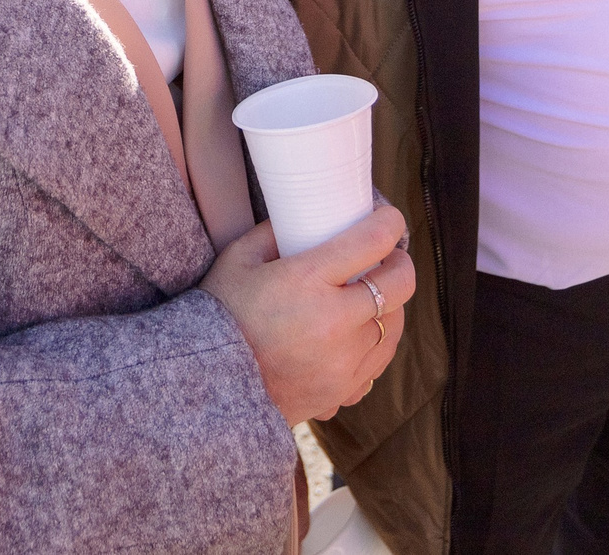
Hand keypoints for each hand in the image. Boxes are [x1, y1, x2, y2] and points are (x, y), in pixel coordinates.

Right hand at [201, 204, 413, 425]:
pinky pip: (379, 361)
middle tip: (388, 257)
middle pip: (399, 284)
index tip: (388, 219)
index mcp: (308, 281)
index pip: (372, 242)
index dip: (389, 223)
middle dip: (400, 263)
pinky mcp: (341, 391)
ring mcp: (342, 362)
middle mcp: (334, 322)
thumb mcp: (239, 259)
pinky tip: (360, 333)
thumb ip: (275, 233)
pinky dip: (377, 343)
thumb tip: (305, 218)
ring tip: (373, 295)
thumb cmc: (220, 315)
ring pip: (394, 324)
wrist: (208, 386)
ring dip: (390, 305)